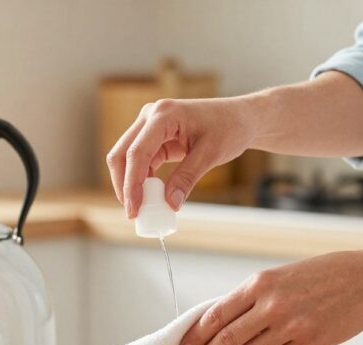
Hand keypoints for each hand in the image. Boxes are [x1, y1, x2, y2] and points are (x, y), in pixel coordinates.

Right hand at [106, 96, 261, 217]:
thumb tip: (169, 204)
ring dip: (131, 184)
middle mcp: (150, 116)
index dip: (132, 183)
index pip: (137, 152)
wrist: (240, 118)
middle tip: (133, 213)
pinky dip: (142, 180)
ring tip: (143, 209)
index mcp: (164, 114)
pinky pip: (140, 161)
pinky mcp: (154, 137)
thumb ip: (187, 178)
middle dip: (124, 185)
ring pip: (126, 159)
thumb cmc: (230, 128)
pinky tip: (152, 196)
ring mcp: (149, 126)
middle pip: (122, 154)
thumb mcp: (210, 154)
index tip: (134, 209)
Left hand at [178, 250, 362, 344]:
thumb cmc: (325, 273)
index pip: (217, 314)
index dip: (197, 334)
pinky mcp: (309, 343)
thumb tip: (226, 319)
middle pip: (227, 338)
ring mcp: (290, 326)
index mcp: (260, 283)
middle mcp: (271, 304)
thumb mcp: (282, 275)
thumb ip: (255, 296)